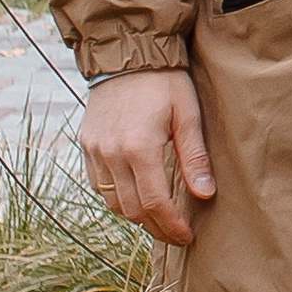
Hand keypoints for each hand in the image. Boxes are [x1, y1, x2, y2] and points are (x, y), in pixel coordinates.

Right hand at [81, 68, 214, 248]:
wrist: (127, 54)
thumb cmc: (165, 82)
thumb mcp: (188, 114)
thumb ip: (194, 157)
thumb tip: (205, 195)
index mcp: (139, 147)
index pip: (155, 203)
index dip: (171, 226)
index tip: (187, 237)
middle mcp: (111, 153)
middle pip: (132, 209)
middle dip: (155, 228)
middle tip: (177, 234)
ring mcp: (95, 150)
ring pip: (112, 202)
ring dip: (136, 216)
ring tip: (160, 219)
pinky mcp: (87, 145)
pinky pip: (98, 185)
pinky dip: (117, 198)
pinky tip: (137, 196)